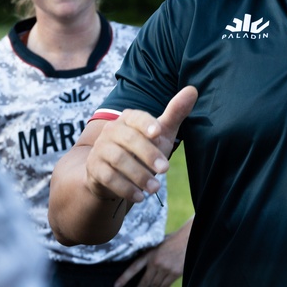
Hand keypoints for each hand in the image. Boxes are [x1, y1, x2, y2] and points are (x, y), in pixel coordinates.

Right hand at [84, 86, 197, 203]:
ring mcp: (100, 149)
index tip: (158, 133)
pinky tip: (140, 197)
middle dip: (148, 155)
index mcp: (128, 118)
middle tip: (165, 170)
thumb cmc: (143, 149)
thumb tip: (193, 89)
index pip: (137, 117)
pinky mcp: (94, 169)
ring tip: (155, 188)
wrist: (112, 173)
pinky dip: (125, 188)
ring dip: (139, 175)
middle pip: (128, 140)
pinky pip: (108, 178)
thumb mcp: (161, 134)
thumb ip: (175, 113)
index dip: (146, 124)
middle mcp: (111, 130)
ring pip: (118, 160)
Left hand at [113, 218, 191, 286]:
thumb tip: (140, 265)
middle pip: (144, 283)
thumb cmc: (171, 240)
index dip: (125, 278)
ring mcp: (166, 269)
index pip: (134, 267)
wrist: (188, 238)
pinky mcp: (175, 273)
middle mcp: (156, 262)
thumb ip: (149, 254)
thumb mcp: (156, 243)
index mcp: (149, 253)